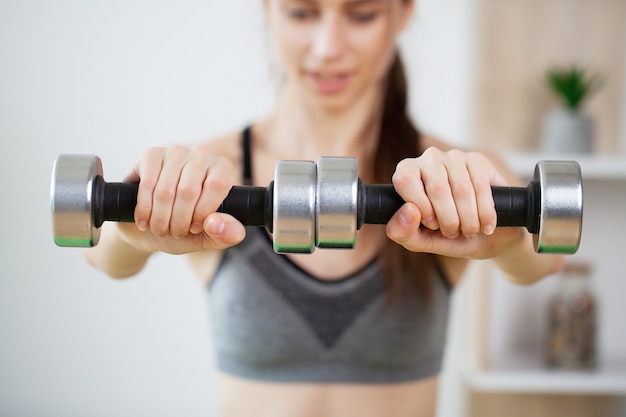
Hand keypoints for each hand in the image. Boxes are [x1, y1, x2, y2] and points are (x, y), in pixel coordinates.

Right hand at [117, 145, 245, 254]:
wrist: (152, 228)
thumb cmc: (187, 229)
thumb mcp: (211, 237)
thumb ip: (228, 234)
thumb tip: (216, 224)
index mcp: (222, 169)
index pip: (218, 185)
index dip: (203, 211)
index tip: (195, 228)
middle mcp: (201, 155)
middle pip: (189, 190)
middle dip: (179, 221)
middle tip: (176, 232)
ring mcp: (175, 152)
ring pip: (166, 190)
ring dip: (160, 218)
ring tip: (160, 229)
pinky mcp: (151, 154)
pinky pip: (147, 184)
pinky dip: (144, 208)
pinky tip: (145, 220)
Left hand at [386, 147, 524, 258]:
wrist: (485, 236)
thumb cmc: (446, 235)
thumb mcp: (420, 241)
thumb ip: (403, 232)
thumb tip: (409, 210)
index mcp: (407, 173)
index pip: (405, 179)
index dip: (421, 207)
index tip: (432, 224)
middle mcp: (429, 159)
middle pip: (437, 188)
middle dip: (448, 221)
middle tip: (453, 233)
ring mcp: (455, 157)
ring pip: (462, 189)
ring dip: (468, 220)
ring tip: (469, 231)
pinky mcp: (479, 160)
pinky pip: (482, 188)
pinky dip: (485, 214)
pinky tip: (485, 225)